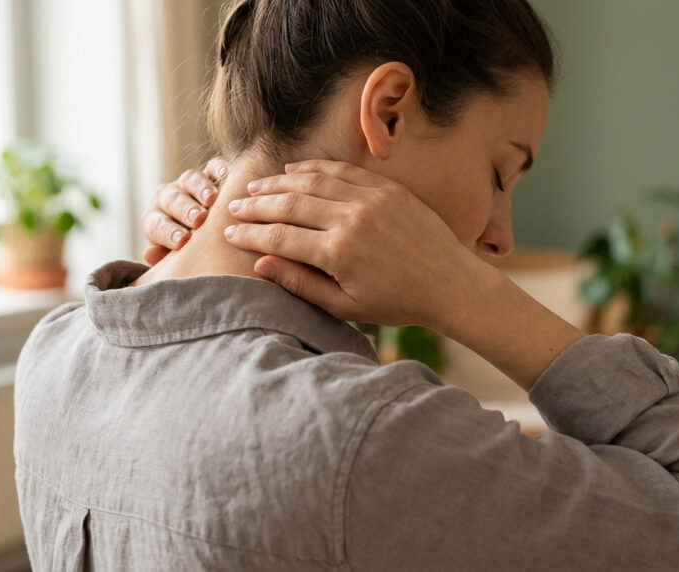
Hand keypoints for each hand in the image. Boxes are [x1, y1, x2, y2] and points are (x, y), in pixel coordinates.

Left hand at [140, 157, 228, 264]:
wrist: (222, 241)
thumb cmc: (199, 256)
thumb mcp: (182, 261)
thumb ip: (166, 259)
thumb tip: (149, 253)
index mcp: (158, 221)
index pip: (156, 224)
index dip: (167, 232)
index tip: (182, 241)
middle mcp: (171, 199)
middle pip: (171, 198)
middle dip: (183, 209)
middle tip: (197, 219)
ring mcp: (190, 184)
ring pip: (190, 179)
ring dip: (200, 189)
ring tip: (212, 199)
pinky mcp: (212, 173)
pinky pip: (213, 167)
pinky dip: (220, 170)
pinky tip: (227, 176)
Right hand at [225, 159, 583, 388]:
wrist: (450, 283)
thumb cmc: (398, 302)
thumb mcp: (346, 305)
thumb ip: (301, 283)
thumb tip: (260, 264)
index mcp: (339, 253)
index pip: (279, 237)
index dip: (249, 234)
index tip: (228, 233)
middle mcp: (351, 219)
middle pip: (289, 204)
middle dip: (255, 206)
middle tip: (232, 208)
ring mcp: (370, 199)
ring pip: (312, 181)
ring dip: (278, 183)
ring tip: (255, 187)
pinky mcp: (386, 188)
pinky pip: (341, 170)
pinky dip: (314, 168)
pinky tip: (294, 172)